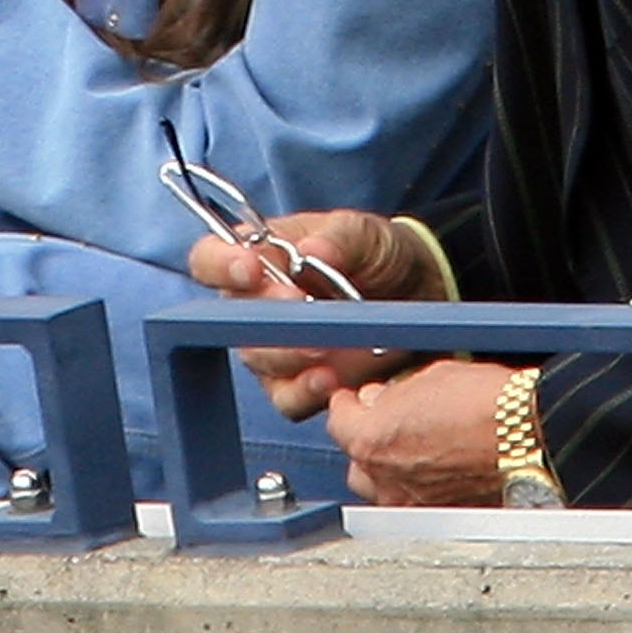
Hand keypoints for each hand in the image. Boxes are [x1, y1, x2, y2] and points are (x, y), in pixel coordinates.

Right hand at [187, 207, 447, 418]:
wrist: (422, 298)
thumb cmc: (379, 256)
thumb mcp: (365, 233)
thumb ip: (341, 237)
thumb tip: (312, 249)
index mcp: (255, 257)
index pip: (208, 260)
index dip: (219, 265)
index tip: (250, 268)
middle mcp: (253, 306)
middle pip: (230, 319)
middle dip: (263, 317)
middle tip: (298, 306)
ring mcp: (273, 349)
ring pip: (258, 360)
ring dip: (289, 355)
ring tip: (326, 348)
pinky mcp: (301, 385)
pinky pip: (288, 399)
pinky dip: (308, 391)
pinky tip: (332, 381)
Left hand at [325, 357, 511, 506]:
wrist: (539, 439)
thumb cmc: (489, 406)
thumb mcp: (427, 379)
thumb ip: (392, 395)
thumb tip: (382, 399)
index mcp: (369, 441)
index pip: (337, 421)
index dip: (349, 405)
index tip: (356, 399)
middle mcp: (387, 481)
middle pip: (358, 462)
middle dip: (368, 441)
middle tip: (388, 423)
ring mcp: (418, 505)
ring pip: (387, 489)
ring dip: (392, 470)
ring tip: (415, 449)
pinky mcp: (448, 518)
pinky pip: (421, 503)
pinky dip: (425, 488)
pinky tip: (442, 468)